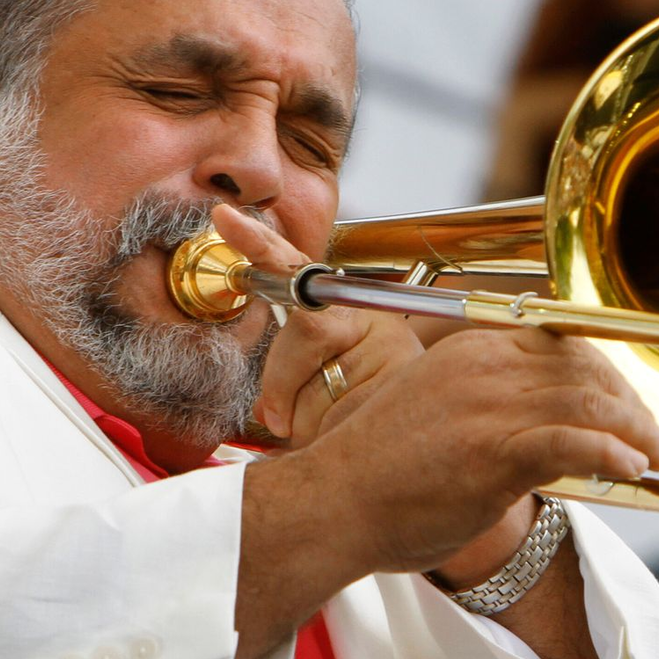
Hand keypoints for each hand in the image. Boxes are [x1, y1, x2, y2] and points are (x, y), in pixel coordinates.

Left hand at [212, 204, 422, 447]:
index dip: (260, 245)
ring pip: (313, 385)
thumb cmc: (362, 424)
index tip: (224, 218)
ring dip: (306, 425)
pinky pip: (332, 416)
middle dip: (282, 382)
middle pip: (306, 330)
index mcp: (346, 312)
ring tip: (336, 430)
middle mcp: (374, 319)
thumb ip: (288, 391)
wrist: (435, 440)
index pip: (297, 271)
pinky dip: (325, 440)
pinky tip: (350, 436)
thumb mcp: (316, 398)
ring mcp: (392, 347)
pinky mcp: (400, 380)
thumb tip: (269, 414)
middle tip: (279, 419)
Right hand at [282, 321, 658, 579]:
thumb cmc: (379, 473)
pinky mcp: (492, 451)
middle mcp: (485, 367)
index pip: (563, 346)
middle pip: (586, 371)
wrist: (330, 504)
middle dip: (632, 405)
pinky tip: (634, 468)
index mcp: (471, 350)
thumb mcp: (434, 412)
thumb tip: (541, 430)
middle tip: (657, 439)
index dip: (607, 376)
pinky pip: (571, 443)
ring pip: (590, 405)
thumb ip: (487, 407)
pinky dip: (611, 452)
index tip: (628, 406)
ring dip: (638, 433)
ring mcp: (489, 407)